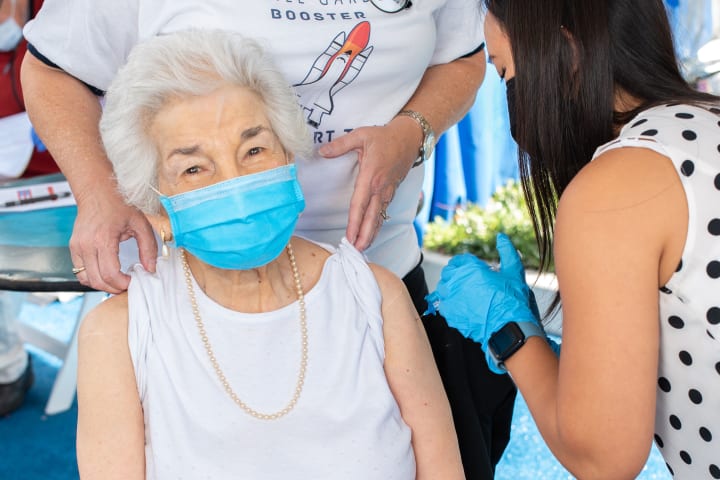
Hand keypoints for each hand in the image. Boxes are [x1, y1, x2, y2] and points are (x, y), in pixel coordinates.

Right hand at [70, 188, 156, 292]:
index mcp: (103, 239)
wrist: (97, 191)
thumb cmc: (119, 205)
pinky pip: (79, 271)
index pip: (110, 274)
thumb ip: (149, 248)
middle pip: (97, 280)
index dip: (123, 284)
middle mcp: (86, 245)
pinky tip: (106, 273)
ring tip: (117, 280)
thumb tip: (151, 269)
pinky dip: (92, 277)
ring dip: (102, 285)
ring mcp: (77, 247)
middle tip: (128, 284)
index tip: (134, 281)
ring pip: (86, 279)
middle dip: (114, 287)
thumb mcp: (141, 224)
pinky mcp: (73, 247)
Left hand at [318, 119, 418, 250]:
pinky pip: (383, 212)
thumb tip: (321, 152)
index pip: (360, 204)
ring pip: (379, 217)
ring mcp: (388, 191)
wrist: (410, 137)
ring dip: (371, 234)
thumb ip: (340, 145)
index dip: (354, 222)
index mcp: (371, 176)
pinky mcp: (391, 191)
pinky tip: (371, 234)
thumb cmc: (384, 136)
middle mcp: (380, 188)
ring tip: (362, 248)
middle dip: (364, 236)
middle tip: (356, 251)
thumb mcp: (360, 135)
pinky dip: (377, 225)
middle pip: (372, 217)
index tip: (349, 237)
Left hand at [425, 234, 539, 367]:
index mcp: (469, 268)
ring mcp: (451, 297)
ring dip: (452, 290)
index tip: (473, 273)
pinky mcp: (449, 313)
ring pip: (443, 288)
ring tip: (467, 297)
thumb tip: (501, 236)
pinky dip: (451, 305)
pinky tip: (464, 308)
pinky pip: (444, 305)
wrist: (509, 327)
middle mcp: (456, 280)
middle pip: (449, 273)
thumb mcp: (514, 271)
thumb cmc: (512, 299)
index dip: (466, 266)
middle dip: (458, 276)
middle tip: (471, 285)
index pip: (458, 260)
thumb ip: (507, 251)